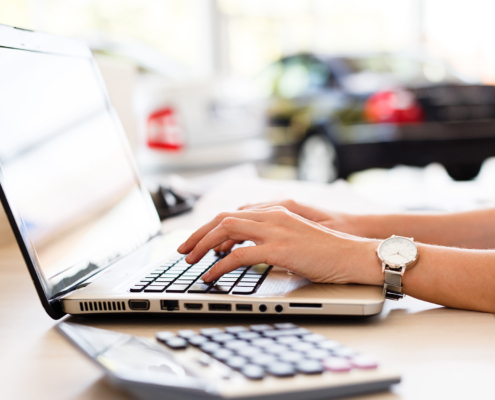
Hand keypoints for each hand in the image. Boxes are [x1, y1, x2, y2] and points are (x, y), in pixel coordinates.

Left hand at [177, 207, 381, 284]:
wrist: (353, 255)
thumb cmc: (327, 251)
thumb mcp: (294, 239)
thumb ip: (270, 240)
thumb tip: (247, 252)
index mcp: (275, 212)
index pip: (233, 214)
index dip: (210, 227)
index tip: (198, 241)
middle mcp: (271, 216)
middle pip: (222, 219)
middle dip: (198, 234)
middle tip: (184, 250)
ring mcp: (275, 230)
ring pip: (225, 231)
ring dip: (202, 246)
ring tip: (190, 262)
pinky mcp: (279, 249)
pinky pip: (237, 255)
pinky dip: (218, 266)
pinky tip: (210, 276)